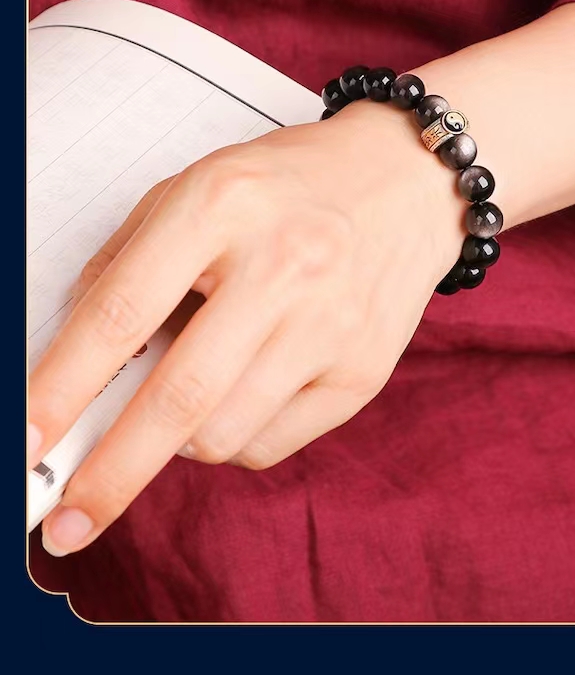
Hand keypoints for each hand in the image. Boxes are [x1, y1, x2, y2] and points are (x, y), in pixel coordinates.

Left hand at [28, 99, 462, 555]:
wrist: (407, 182)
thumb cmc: (291, 185)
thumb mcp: (198, 187)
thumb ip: (130, 262)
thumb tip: (76, 362)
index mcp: (222, 206)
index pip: (123, 313)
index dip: (60, 388)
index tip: (25, 443)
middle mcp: (282, 268)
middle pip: (178, 399)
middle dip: (109, 474)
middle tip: (65, 522)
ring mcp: (330, 325)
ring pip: (222, 435)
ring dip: (180, 439)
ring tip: (193, 389)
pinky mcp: (363, 371)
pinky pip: (272, 444)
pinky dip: (235, 438)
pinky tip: (245, 390)